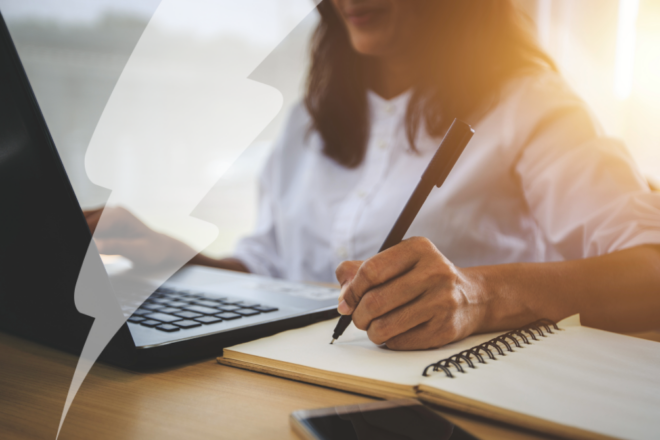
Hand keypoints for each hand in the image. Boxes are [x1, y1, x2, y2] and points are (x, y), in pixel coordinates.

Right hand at [84, 206, 195, 268]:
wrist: (161, 249)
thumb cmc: (153, 250)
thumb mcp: (136, 251)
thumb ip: (115, 246)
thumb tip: (95, 245)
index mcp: (120, 215)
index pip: (92, 222)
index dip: (86, 233)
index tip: (86, 245)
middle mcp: (112, 211)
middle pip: (86, 220)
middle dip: (85, 233)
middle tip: (95, 249)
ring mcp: (108, 216)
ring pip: (86, 222)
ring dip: (88, 235)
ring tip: (100, 248)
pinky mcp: (105, 224)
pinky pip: (90, 227)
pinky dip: (90, 236)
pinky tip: (98, 246)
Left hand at [335, 237, 484, 349]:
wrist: (472, 298)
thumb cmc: (424, 279)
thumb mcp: (398, 263)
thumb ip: (362, 271)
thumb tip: (343, 298)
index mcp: (418, 249)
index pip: (371, 271)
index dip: (351, 290)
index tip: (346, 301)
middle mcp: (434, 272)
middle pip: (375, 301)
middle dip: (358, 315)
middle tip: (359, 318)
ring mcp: (442, 301)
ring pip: (384, 326)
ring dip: (371, 331)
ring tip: (375, 326)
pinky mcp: (444, 329)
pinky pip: (399, 342)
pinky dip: (389, 341)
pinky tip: (397, 331)